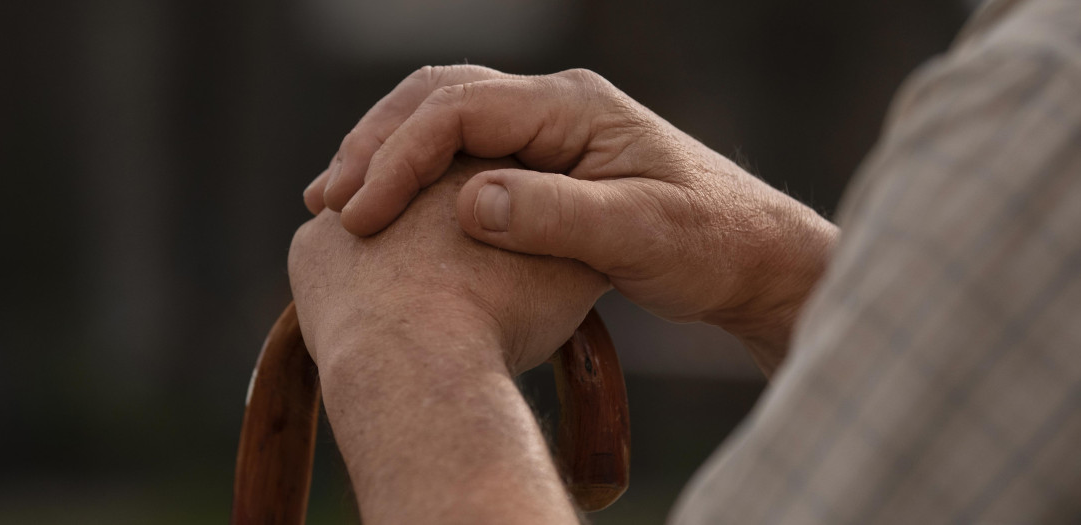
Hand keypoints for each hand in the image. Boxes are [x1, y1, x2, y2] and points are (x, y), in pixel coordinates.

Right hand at [305, 65, 836, 373]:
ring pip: (443, 122)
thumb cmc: (708, 242)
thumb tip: (471, 202)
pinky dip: (418, 178)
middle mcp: (555, 106)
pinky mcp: (546, 166)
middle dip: (376, 146)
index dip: (399, 156)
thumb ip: (558, 217)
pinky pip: (463, 155)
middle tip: (328, 203)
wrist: (751, 256)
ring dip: (388, 157)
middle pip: (438, 99)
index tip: (360, 214)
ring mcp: (548, 133)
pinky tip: (392, 215)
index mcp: (574, 106)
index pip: (460, 108)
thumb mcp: (641, 234)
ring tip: (338, 206)